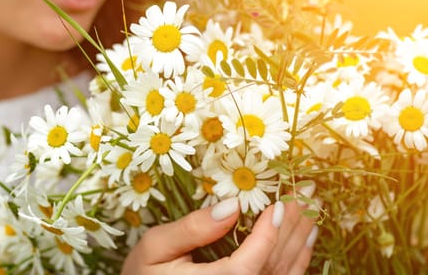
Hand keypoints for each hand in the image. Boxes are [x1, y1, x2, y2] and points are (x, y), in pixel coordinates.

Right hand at [121, 194, 317, 274]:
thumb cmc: (144, 274)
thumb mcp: (155, 248)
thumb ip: (192, 229)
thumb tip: (232, 205)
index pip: (246, 267)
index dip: (267, 236)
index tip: (279, 204)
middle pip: (271, 266)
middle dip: (292, 226)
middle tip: (307, 191)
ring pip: (281, 273)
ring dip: (299, 239)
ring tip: (313, 207)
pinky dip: (298, 259)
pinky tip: (307, 238)